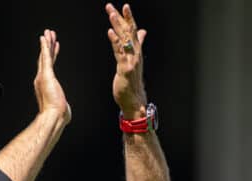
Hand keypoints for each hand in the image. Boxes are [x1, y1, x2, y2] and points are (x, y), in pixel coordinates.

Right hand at [34, 29, 70, 122]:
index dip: (51, 55)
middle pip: (44, 59)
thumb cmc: (58, 115)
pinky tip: (45, 38)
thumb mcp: (61, 108)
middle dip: (47, 46)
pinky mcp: (46, 75)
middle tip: (48, 35)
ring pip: (45, 56)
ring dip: (46, 43)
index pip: (48, 67)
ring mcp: (43, 76)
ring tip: (48, 32)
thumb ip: (62, 106)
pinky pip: (45, 57)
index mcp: (45, 85)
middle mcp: (41, 79)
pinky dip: (44, 47)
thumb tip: (66, 112)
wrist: (53, 116)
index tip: (54, 47)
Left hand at [106, 3, 147, 117]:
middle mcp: (135, 54)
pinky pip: (119, 53)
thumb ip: (137, 44)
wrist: (135, 100)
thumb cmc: (133, 82)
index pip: (133, 31)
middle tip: (111, 6)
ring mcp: (131, 61)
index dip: (128, 18)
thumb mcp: (135, 60)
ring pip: (124, 39)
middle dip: (120, 18)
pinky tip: (110, 32)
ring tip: (110, 14)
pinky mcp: (125, 69)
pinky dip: (115, 41)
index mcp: (137, 51)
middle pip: (128, 32)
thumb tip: (142, 31)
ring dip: (117, 25)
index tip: (124, 6)